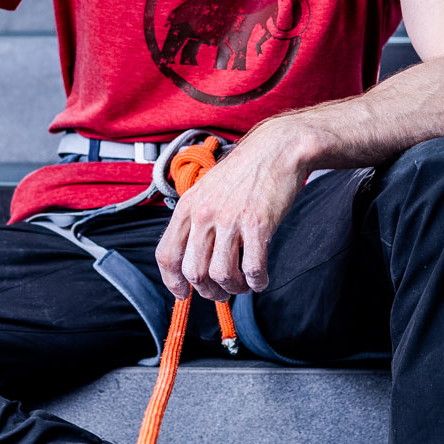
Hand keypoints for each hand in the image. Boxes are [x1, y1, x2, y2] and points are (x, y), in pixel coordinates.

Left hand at [156, 123, 308, 301]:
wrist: (276, 149)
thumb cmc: (243, 173)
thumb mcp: (207, 191)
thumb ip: (196, 221)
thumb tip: (193, 261)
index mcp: (187, 207)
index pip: (166, 254)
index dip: (172, 282)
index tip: (182, 294)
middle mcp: (204, 214)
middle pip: (193, 272)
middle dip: (208, 291)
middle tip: (221, 292)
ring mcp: (230, 219)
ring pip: (221, 275)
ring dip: (233, 288)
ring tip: (242, 284)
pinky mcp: (258, 224)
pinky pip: (252, 268)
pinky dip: (256, 281)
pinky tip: (260, 279)